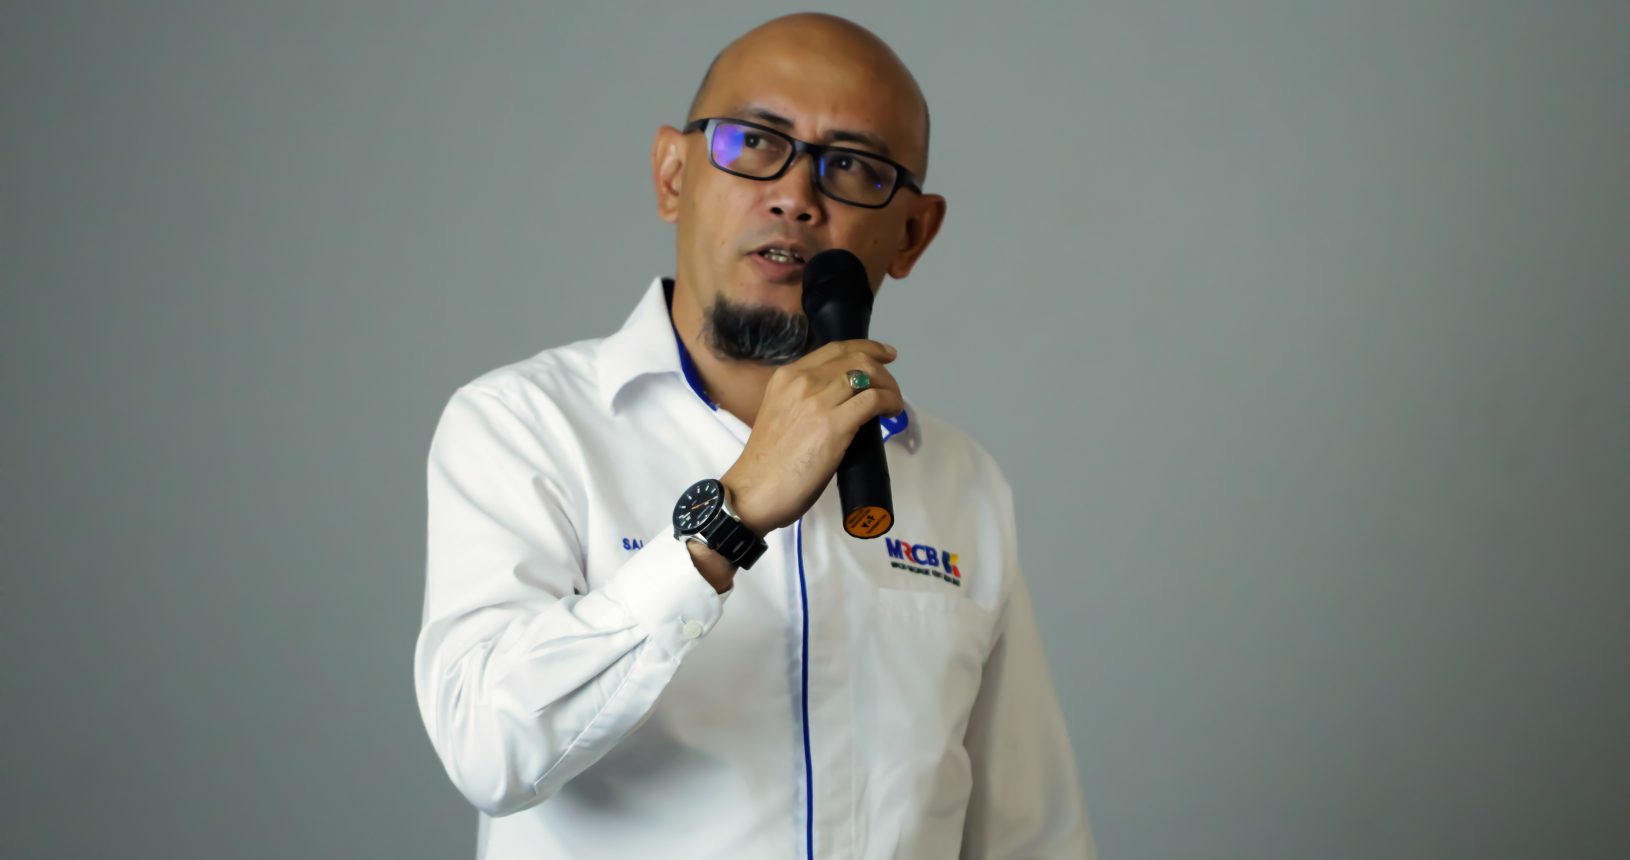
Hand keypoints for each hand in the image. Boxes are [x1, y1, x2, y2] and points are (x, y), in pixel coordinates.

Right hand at [722, 339, 903, 534]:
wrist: (752, 490)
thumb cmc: (767, 462)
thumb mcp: (781, 413)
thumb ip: (803, 399)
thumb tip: (839, 399)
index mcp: (786, 376)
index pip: (834, 349)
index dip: (866, 347)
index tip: (884, 354)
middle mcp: (801, 381)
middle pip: (856, 358)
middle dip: (882, 370)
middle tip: (891, 389)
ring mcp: (817, 401)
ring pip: (868, 374)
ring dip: (889, 387)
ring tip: (892, 404)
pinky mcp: (833, 425)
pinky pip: (873, 400)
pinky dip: (890, 402)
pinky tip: (891, 413)